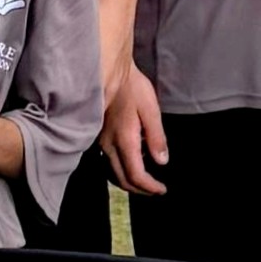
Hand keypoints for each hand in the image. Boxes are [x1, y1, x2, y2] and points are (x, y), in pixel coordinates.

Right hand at [103, 60, 168, 196]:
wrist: (110, 71)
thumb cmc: (133, 88)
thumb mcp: (151, 110)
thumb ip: (156, 137)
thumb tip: (162, 162)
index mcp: (125, 141)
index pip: (136, 175)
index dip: (149, 187)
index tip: (162, 190)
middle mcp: (109, 146)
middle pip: (122, 179)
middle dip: (140, 189)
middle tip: (156, 190)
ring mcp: (101, 142)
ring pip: (111, 173)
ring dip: (129, 182)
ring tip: (145, 181)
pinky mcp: (98, 136)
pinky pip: (107, 162)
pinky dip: (120, 171)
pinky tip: (132, 162)